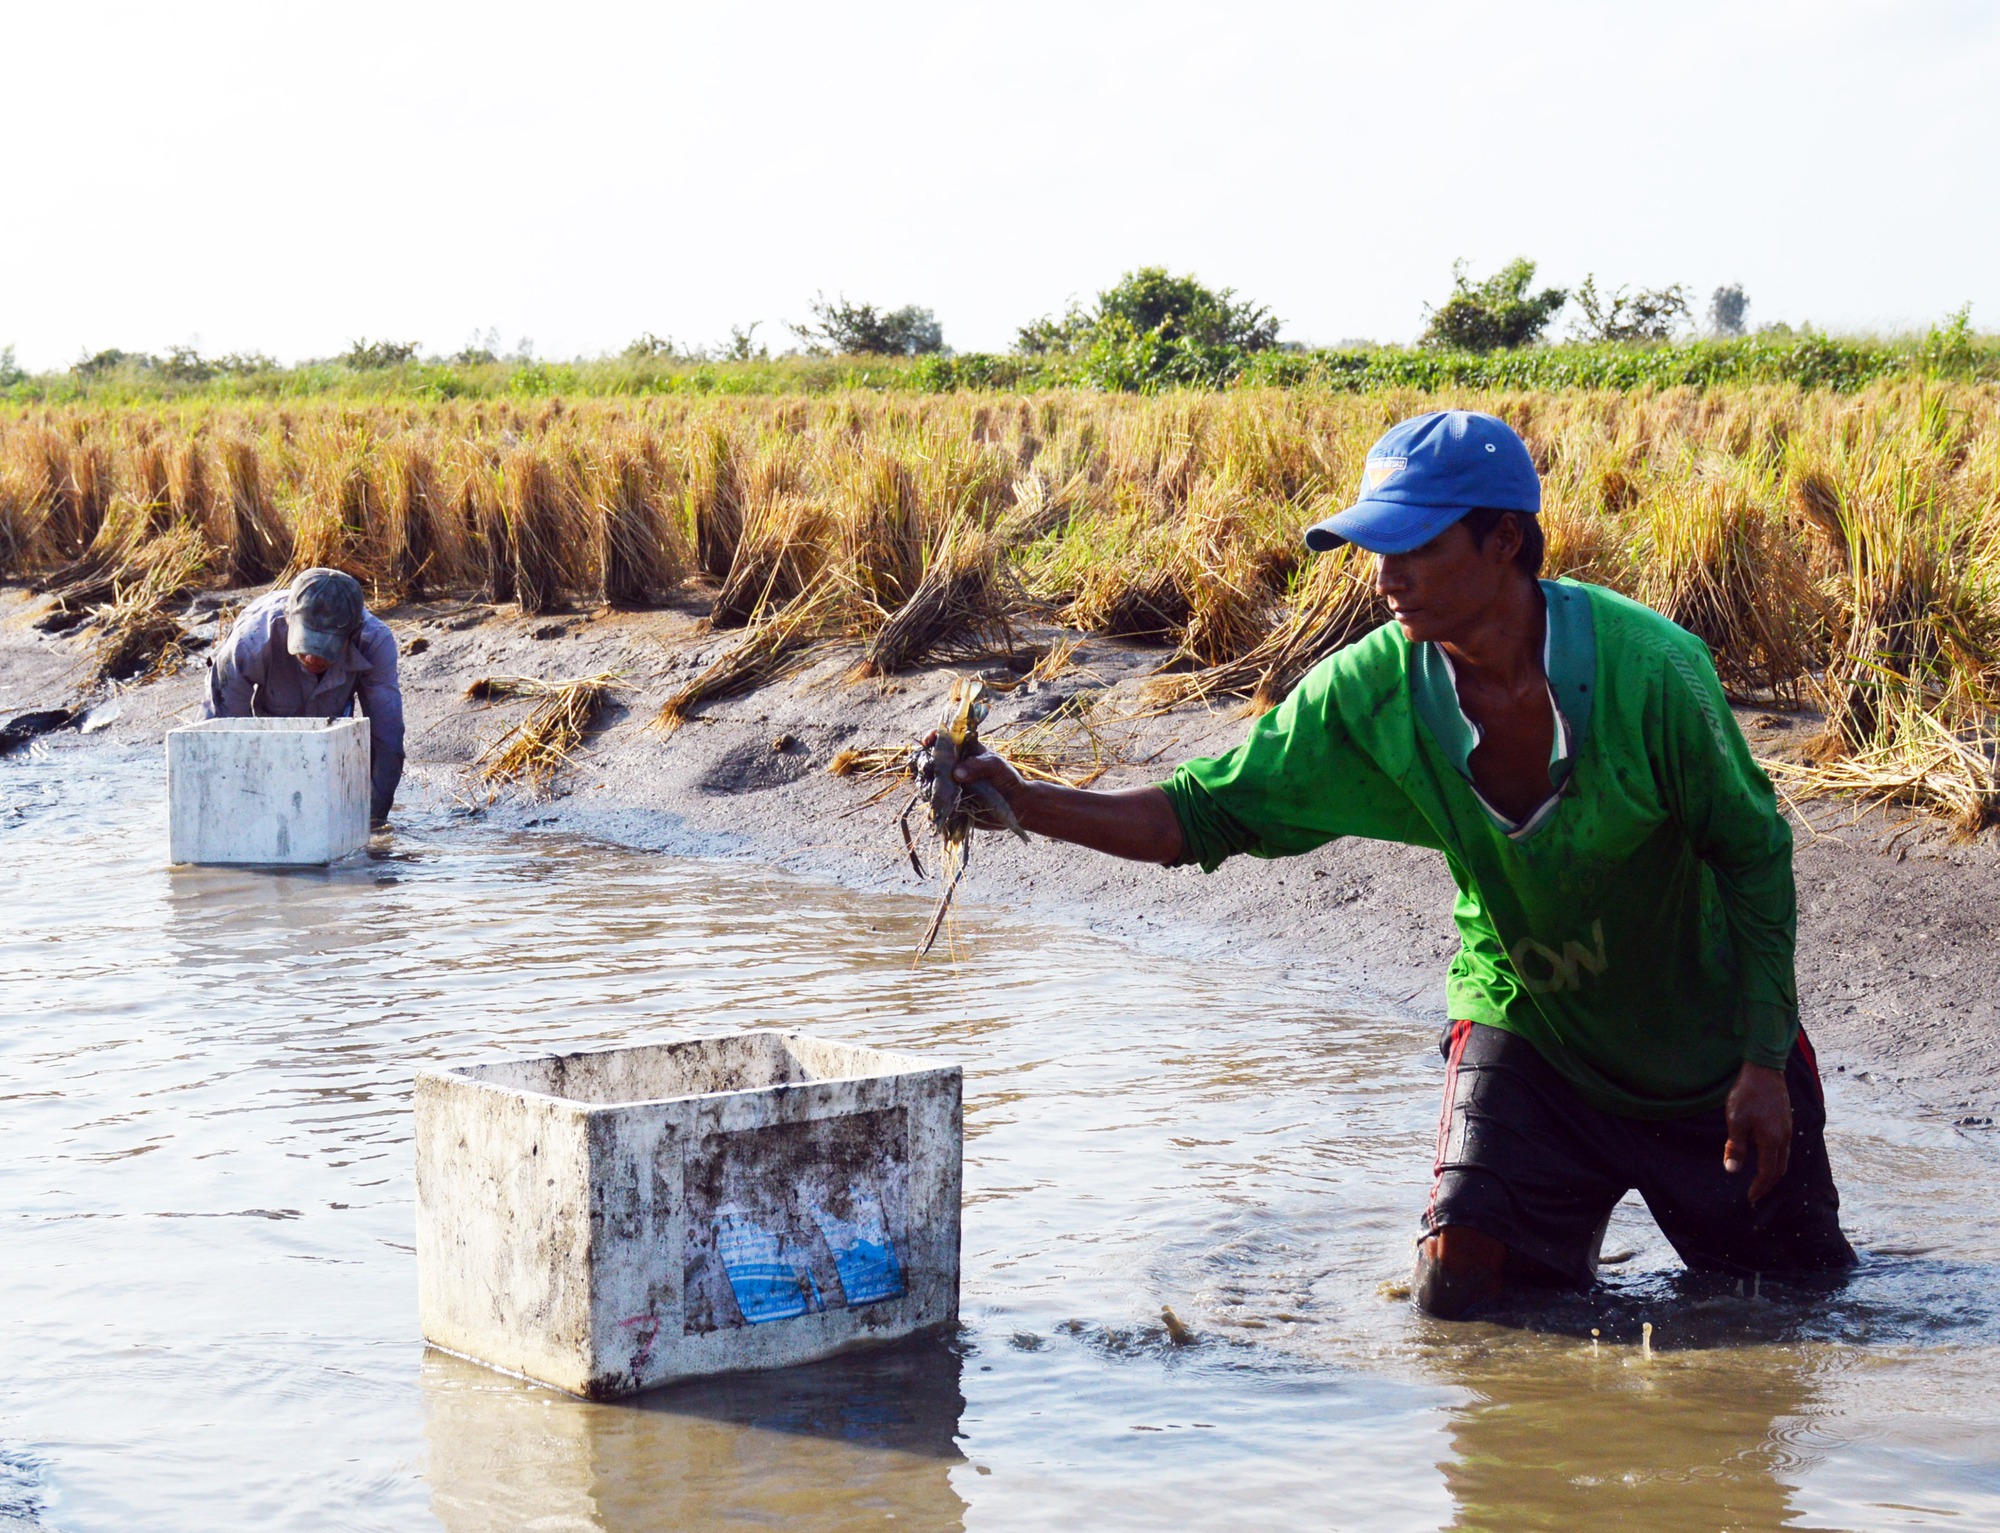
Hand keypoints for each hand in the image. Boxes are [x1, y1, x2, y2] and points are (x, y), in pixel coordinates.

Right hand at [921, 730, 1031, 811]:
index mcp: (962, 750)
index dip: (932, 738)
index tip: (928, 741)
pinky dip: (933, 802)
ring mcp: (948, 785)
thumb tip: (956, 773)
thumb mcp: (996, 765)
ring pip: (926, 781)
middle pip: (928, 760)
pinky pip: (934, 802)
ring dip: (927, 783)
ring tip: (937, 787)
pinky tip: (940, 802)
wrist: (1016, 805)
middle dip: (924, 762)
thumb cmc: (1006, 778)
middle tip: (930, 768)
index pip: (941, 739)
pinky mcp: (949, 804)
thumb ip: (978, 765)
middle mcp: (951, 766)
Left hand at [1723, 1061, 1791, 1203]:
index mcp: (1772, 1140)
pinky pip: (1784, 1148)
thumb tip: (1732, 1170)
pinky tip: (1765, 1156)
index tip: (1750, 1197)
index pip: (1768, 1172)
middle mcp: (1784, 1138)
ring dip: (1773, 1172)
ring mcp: (1787, 1130)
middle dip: (1768, 1184)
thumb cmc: (1747, 1094)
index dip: (1759, 1187)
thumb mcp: (1735, 1121)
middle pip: (1779, 1169)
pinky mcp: (1786, 1122)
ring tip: (1761, 1180)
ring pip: (1783, 1159)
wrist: (1764, 1070)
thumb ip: (1735, 1147)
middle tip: (1756, 1194)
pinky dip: (1776, 1159)